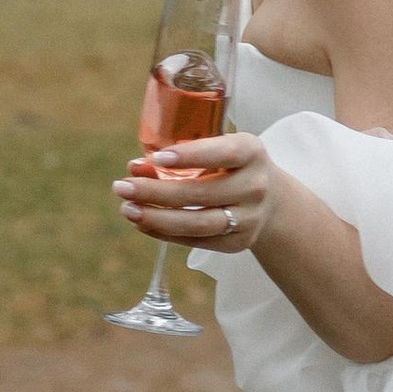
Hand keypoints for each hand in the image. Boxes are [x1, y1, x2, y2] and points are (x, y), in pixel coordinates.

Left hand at [114, 129, 273, 253]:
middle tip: (121, 186)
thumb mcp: (216, 148)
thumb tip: (134, 168)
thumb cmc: (231, 165)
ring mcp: (249, 218)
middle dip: (156, 191)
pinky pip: (196, 241)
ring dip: (157, 218)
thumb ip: (179, 154)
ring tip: (128, 209)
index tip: (157, 158)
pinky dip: (165, 233)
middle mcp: (255, 186)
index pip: (222, 154)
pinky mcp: (238, 242)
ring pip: (197, 224)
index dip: (189, 156)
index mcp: (251, 152)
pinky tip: (142, 223)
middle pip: (201, 193)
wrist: (270, 199)